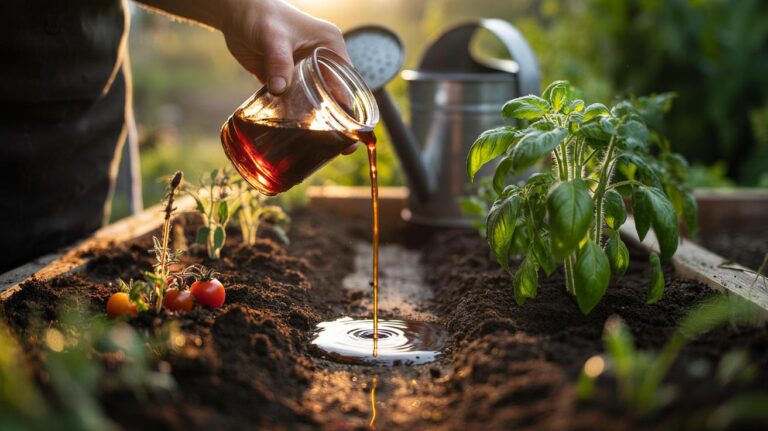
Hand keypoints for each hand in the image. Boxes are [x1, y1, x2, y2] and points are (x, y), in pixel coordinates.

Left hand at [221, 0, 358, 152]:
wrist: (235, 12)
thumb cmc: (259, 14)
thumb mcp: (273, 37)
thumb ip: (278, 61)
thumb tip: (279, 89)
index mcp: (330, 46)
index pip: (347, 81)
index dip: (351, 107)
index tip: (353, 131)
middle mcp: (322, 60)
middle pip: (337, 95)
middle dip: (340, 121)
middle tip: (344, 147)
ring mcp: (304, 71)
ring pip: (317, 101)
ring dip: (319, 122)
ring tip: (324, 148)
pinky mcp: (286, 79)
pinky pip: (296, 102)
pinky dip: (297, 117)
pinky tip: (298, 135)